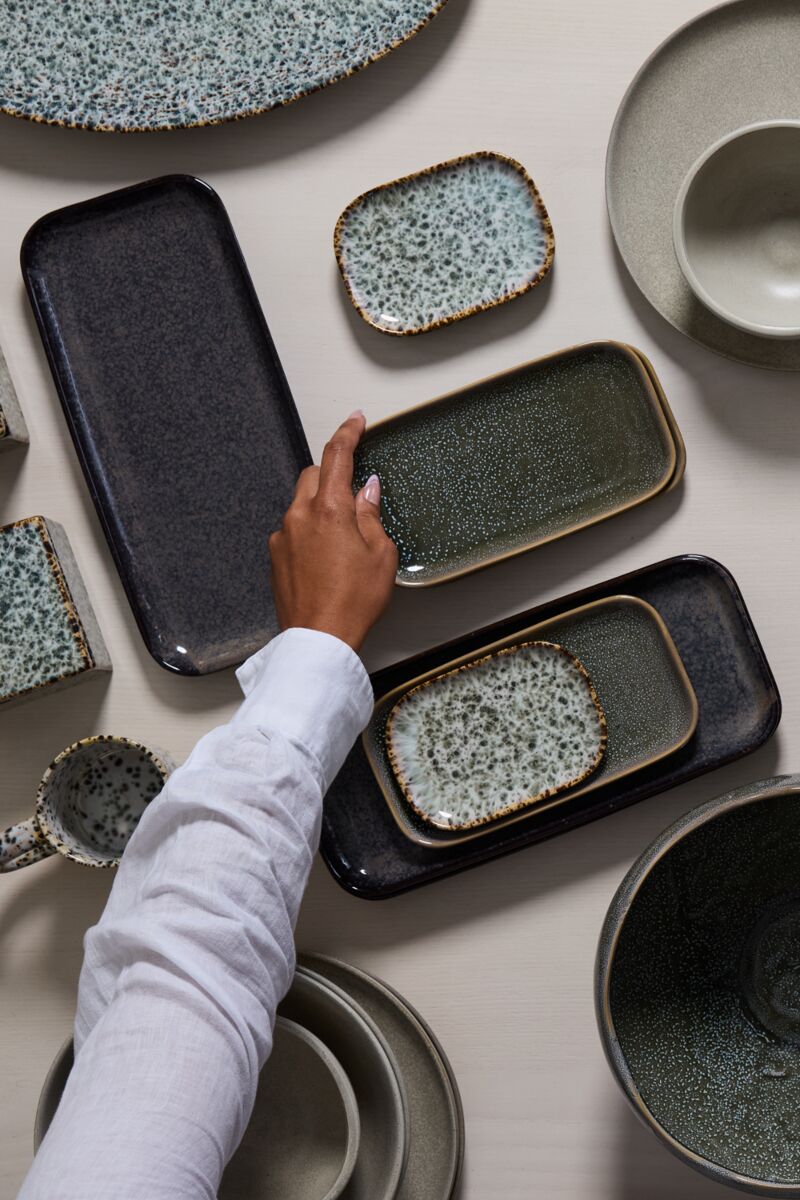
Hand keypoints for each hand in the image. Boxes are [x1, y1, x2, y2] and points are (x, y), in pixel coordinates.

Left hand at [269, 411, 398, 651]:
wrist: (320, 640)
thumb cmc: (353, 602)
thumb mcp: (381, 554)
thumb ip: (371, 514)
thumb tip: (368, 490)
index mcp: (329, 509)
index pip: (337, 455)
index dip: (348, 432)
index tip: (356, 420)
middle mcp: (299, 516)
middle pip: (313, 475)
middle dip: (333, 473)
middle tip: (356, 490)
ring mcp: (283, 536)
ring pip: (302, 503)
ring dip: (321, 505)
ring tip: (344, 536)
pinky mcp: (275, 557)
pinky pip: (293, 529)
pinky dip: (310, 531)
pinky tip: (326, 557)